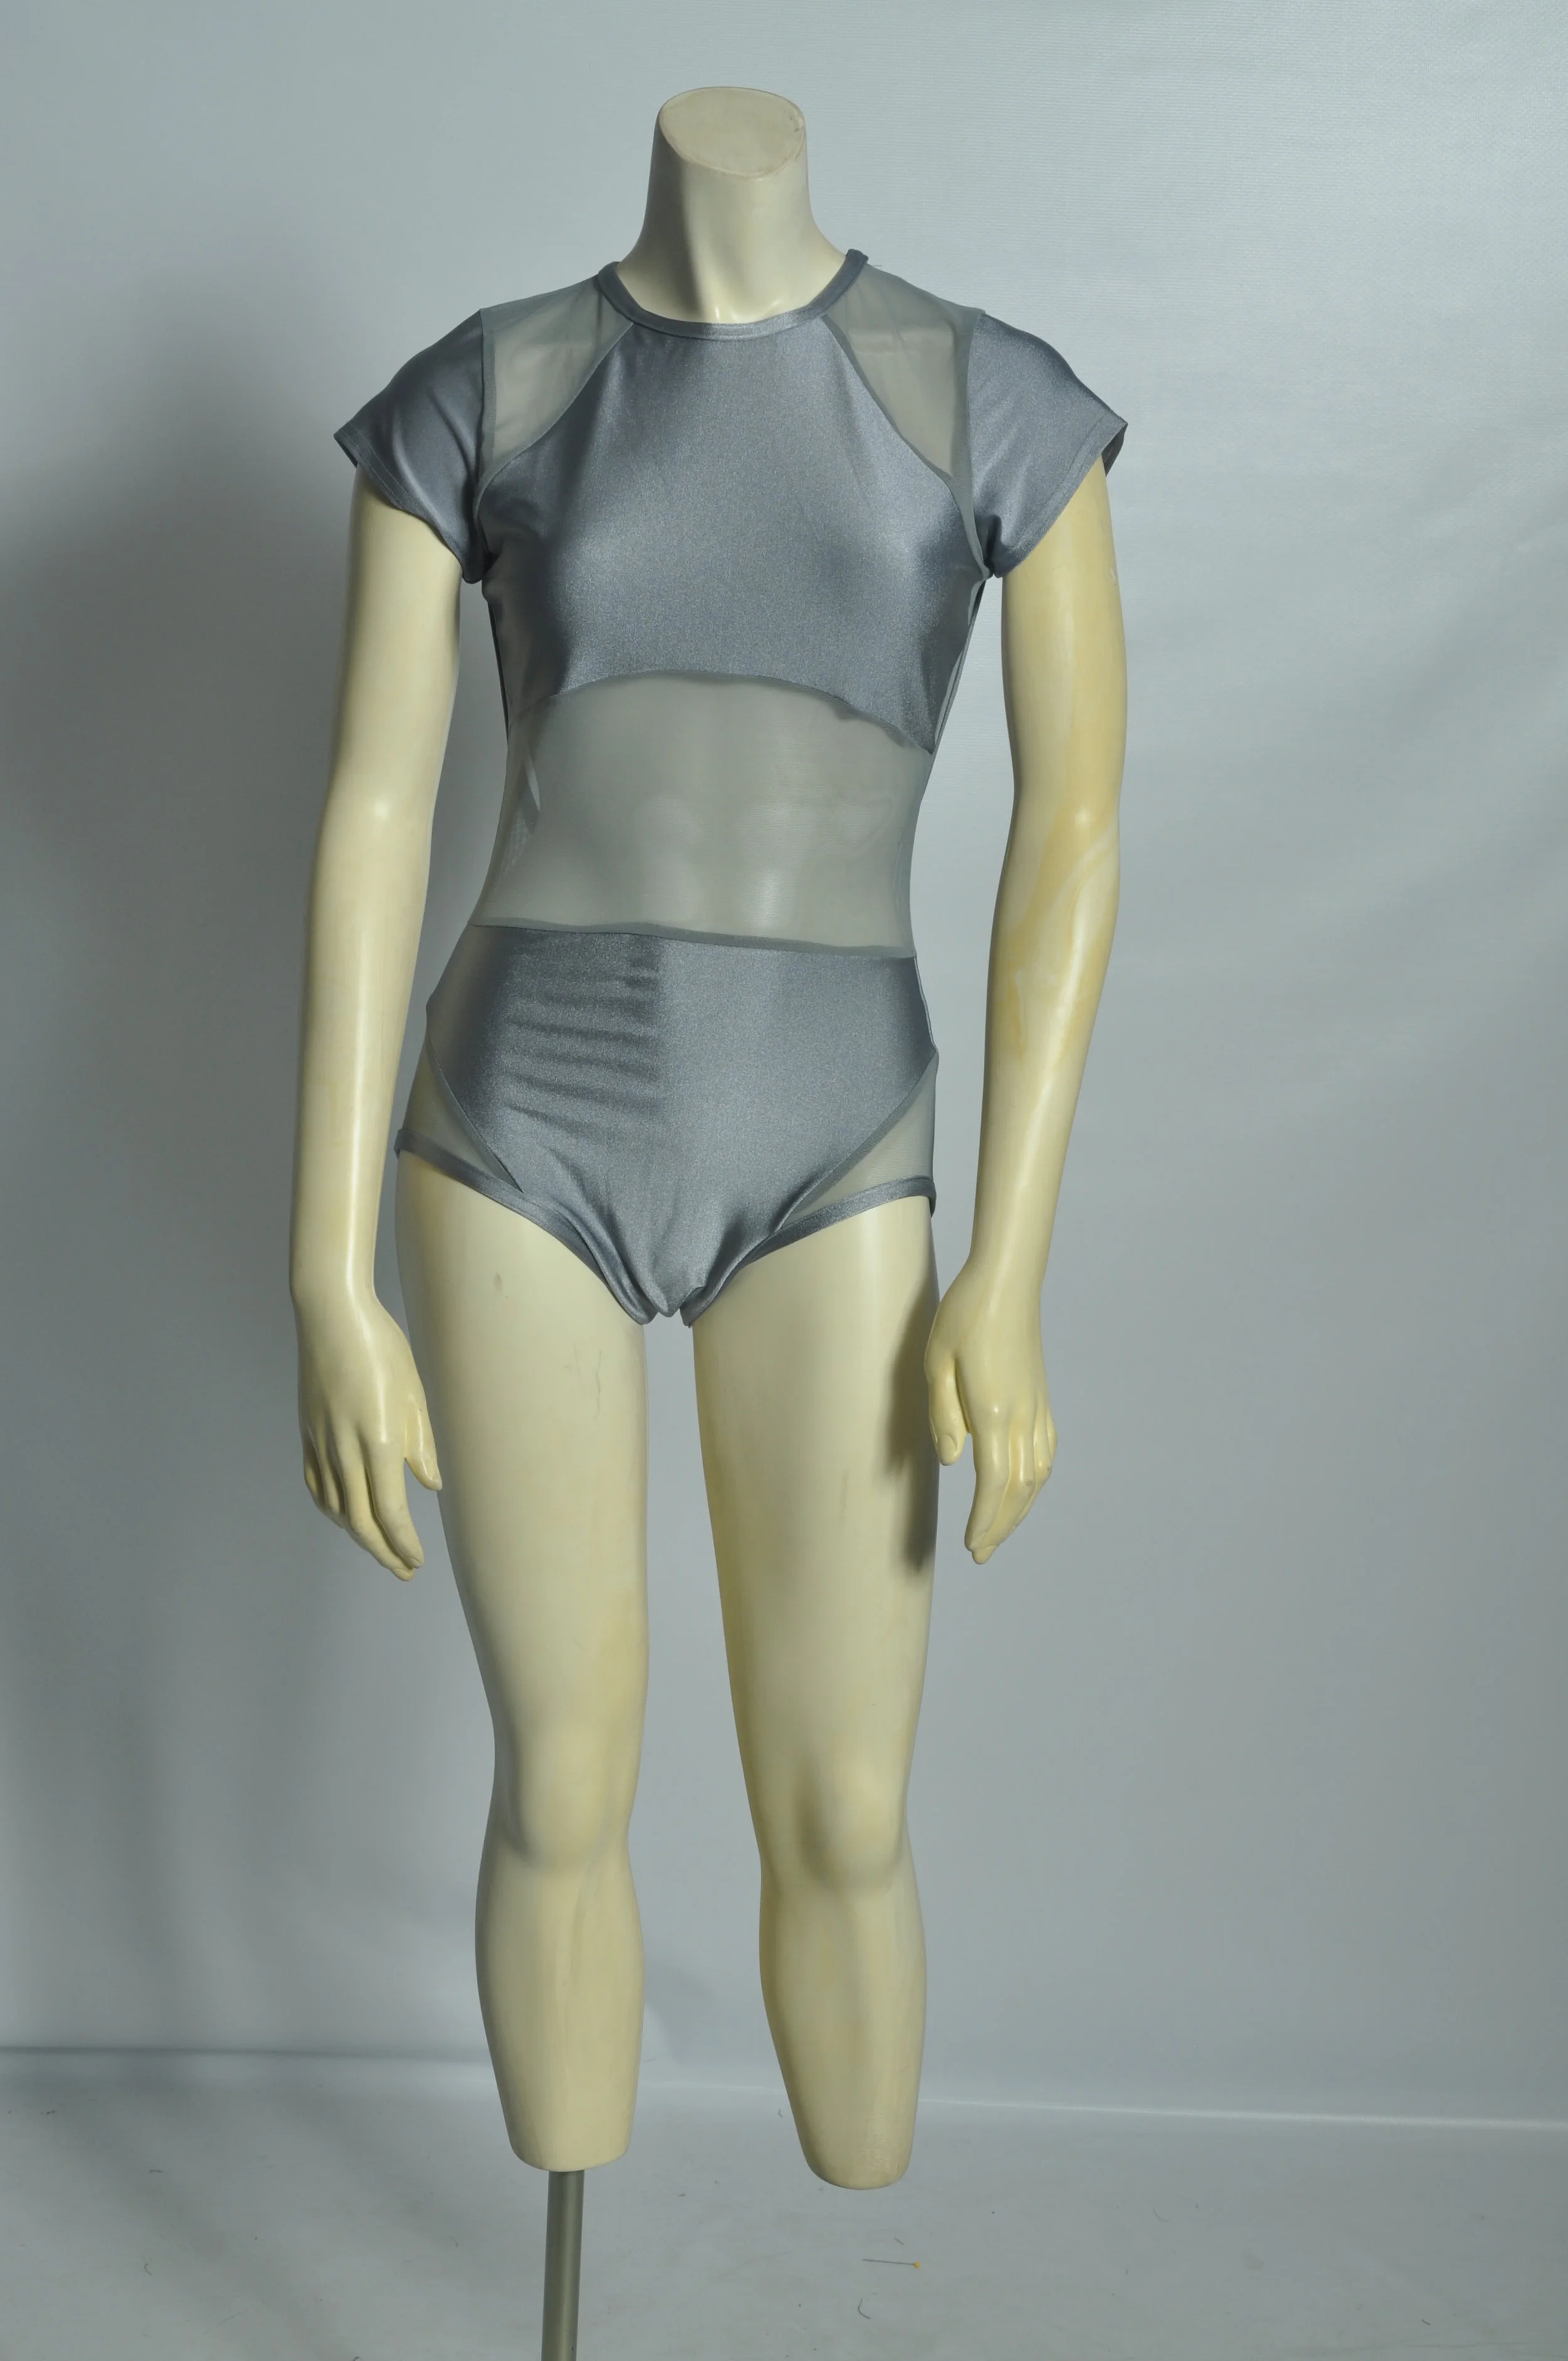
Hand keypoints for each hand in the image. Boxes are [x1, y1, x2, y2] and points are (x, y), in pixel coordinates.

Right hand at [294, 1290, 440, 1577]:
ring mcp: (319, 1442)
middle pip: (359, 1520)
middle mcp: (344, 1448)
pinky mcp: (306, 1432)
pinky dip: (331, 1509)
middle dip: (382, 1552)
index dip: (402, 1542)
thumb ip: (422, 1444)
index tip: (417, 1560)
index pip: (389, 1511)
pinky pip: (316, 1485)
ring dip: (358, 1535)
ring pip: (335, 1507)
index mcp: (377, 1440)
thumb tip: (429, 1485)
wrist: (331, 1314)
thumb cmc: (382, 1346)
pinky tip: (345, 1515)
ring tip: (381, 1546)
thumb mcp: (415, 1393)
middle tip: (403, 1569)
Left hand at [924, 1262, 1056, 1562]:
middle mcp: (1023, 1416)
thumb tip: (953, 1460)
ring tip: (1000, 1531)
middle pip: (1019, 1489)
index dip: (984, 1521)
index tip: (972, 1547)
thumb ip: (943, 1414)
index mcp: (994, 1411)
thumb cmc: (964, 1315)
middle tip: (982, 1554)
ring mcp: (1038, 1407)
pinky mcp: (1042, 1397)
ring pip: (1038, 1474)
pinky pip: (1047, 1451)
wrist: (1007, 1279)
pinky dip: (1037, 1480)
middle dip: (1001, 1526)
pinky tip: (1026, 1489)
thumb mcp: (936, 1360)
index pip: (993, 1483)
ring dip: (1020, 1509)